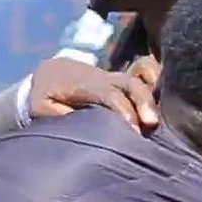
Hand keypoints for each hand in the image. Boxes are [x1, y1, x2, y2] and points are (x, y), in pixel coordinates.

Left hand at [29, 58, 157, 130]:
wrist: (51, 72)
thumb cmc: (44, 95)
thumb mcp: (41, 106)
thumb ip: (57, 114)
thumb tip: (76, 122)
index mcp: (82, 84)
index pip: (107, 94)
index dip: (121, 109)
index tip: (130, 129)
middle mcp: (102, 78)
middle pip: (128, 84)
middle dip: (142, 103)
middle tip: (150, 125)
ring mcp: (113, 78)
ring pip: (137, 81)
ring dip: (149, 100)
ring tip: (155, 122)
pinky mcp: (120, 81)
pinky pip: (143, 73)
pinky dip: (154, 80)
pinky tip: (160, 96)